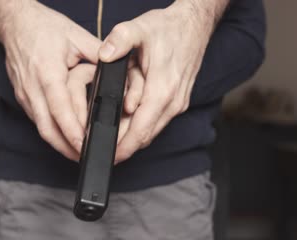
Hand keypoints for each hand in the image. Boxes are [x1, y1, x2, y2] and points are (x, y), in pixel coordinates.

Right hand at [1, 1, 100, 160]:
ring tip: (80, 155)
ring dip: (60, 145)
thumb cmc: (44, 28)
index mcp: (47, 72)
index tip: (85, 144)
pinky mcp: (23, 98)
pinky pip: (38, 122)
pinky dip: (53, 134)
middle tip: (87, 158)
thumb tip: (117, 72)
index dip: (71, 130)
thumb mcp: (76, 36)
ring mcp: (25, 95)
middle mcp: (32, 88)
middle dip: (67, 148)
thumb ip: (99, 57)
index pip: (59, 108)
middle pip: (47, 128)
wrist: (14, 23)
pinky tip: (67, 140)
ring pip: (41, 129)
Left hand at [99, 0, 226, 162]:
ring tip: (111, 133)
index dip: (124, 147)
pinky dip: (143, 123)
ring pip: (153, 130)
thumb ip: (120, 39)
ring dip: (134, 133)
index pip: (141, 129)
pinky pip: (159, 120)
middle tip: (102, 146)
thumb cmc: (169, 28)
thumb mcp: (140, 27)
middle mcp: (173, 102)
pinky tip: (129, 118)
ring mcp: (178, 103)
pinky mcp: (178, 101)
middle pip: (146, 135)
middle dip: (125, 144)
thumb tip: (103, 54)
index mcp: (163, 89)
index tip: (110, 157)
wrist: (194, 25)